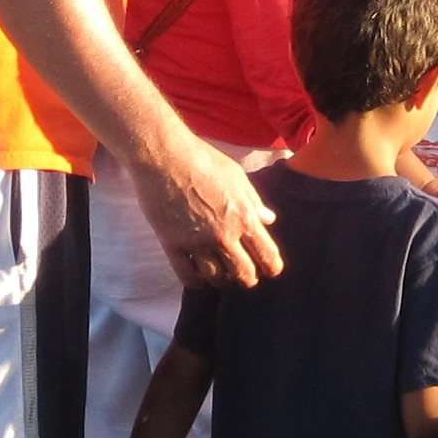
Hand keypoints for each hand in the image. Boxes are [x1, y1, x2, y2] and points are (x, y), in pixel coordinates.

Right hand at [133, 135, 282, 287]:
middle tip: (246, 277)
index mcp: (244, 218)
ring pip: (215, 278)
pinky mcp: (173, 245)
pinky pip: (187, 276)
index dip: (272, 267)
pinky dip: (195, 281)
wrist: (165, 157)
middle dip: (248, 278)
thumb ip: (254, 201)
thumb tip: (269, 219)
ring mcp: (197, 242)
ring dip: (221, 280)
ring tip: (221, 275)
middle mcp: (224, 235)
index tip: (271, 270)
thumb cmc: (204, 160)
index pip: (267, 254)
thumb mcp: (238, 177)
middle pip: (243, 273)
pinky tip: (198, 277)